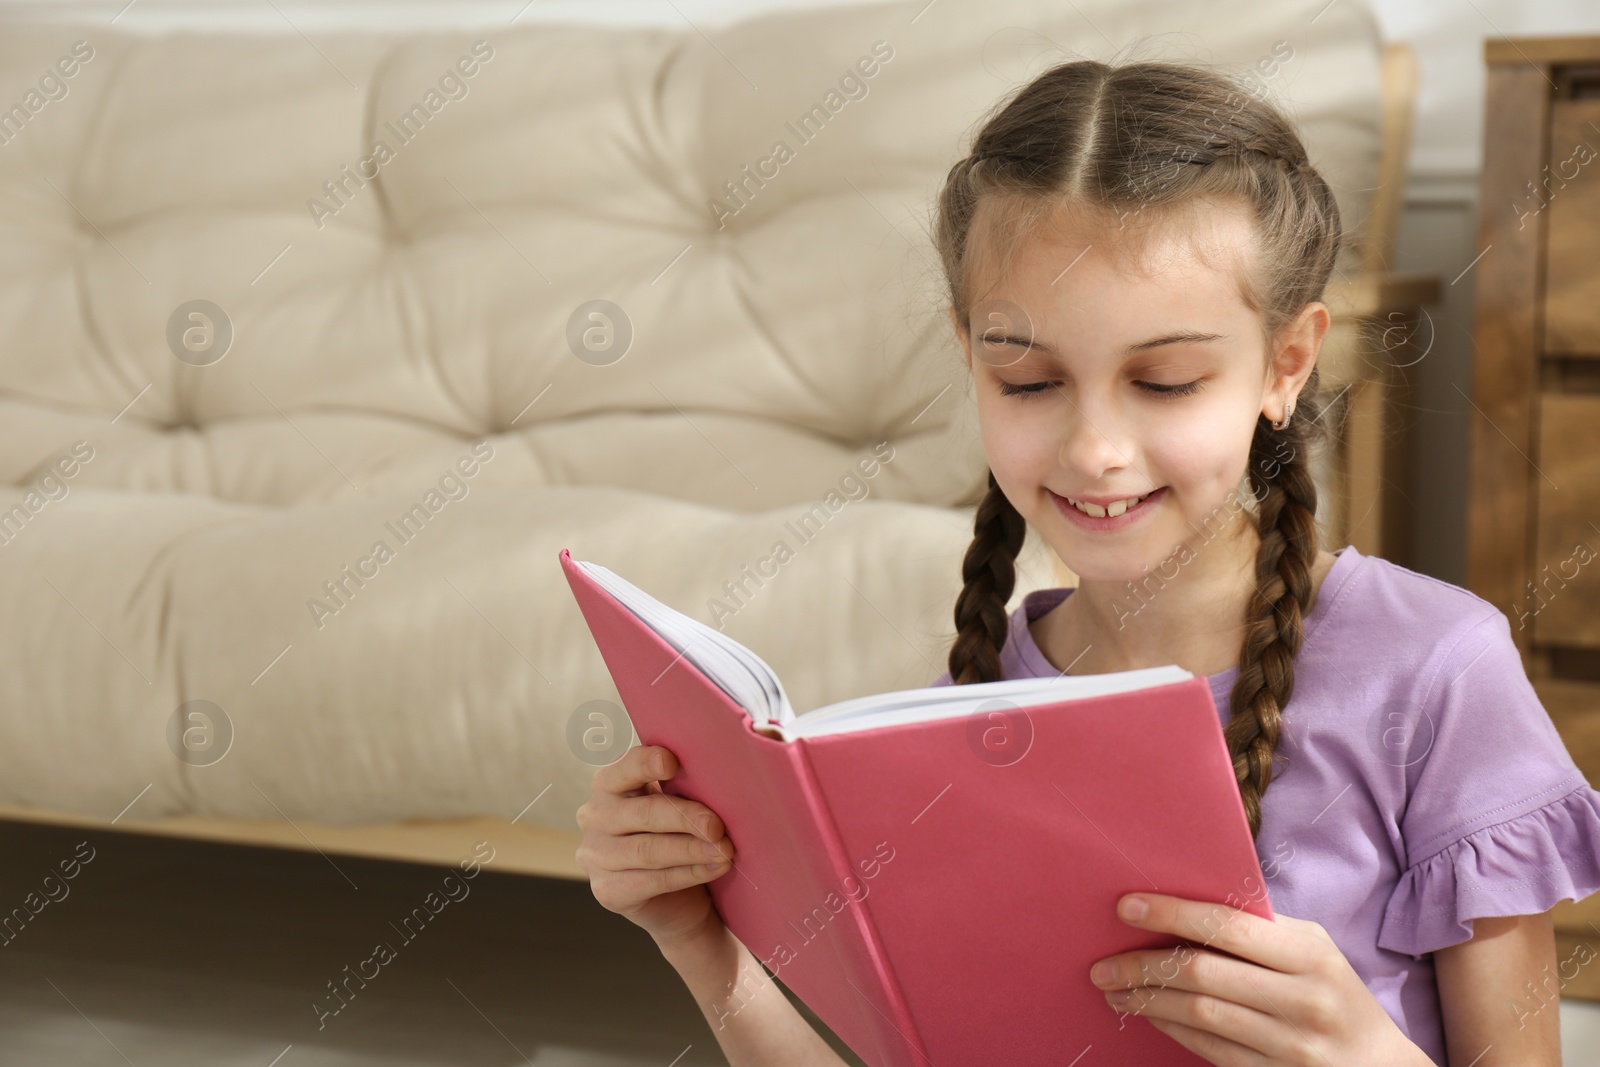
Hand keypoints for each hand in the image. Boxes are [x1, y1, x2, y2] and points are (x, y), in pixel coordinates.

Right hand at [575, 744, 738, 949]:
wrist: (676, 898)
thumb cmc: (677, 836)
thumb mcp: (677, 804)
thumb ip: (682, 788)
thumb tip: (713, 776)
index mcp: (610, 784)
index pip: (625, 768)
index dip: (647, 764)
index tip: (673, 763)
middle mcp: (594, 816)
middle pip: (643, 813)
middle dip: (684, 818)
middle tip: (717, 826)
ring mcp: (596, 856)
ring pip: (648, 850)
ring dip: (691, 850)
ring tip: (724, 851)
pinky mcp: (608, 891)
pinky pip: (653, 881)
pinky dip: (689, 874)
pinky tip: (714, 869)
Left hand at [1088, 892, 1428, 1065]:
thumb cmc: (1331, 991)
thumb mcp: (1311, 949)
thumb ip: (1258, 927)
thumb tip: (1182, 901)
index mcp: (1310, 954)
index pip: (1227, 925)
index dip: (1171, 914)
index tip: (1125, 906)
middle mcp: (1302, 999)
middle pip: (1203, 974)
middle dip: (1143, 966)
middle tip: (1102, 964)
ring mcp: (1289, 1044)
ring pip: (1199, 1015)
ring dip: (1146, 1000)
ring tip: (1113, 990)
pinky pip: (1207, 1047)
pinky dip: (1169, 1027)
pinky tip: (1146, 1013)